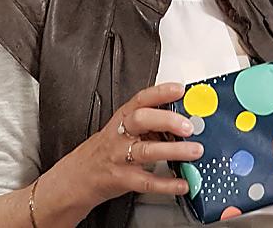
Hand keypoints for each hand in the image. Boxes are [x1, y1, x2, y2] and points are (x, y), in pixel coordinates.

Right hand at [45, 82, 201, 213]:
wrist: (77, 177)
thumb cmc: (106, 149)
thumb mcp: (123, 128)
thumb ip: (150, 122)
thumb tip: (185, 118)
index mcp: (122, 118)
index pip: (141, 99)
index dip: (160, 92)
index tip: (180, 90)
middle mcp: (120, 135)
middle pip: (142, 120)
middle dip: (167, 121)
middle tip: (189, 126)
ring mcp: (120, 157)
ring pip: (148, 151)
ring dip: (175, 151)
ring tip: (195, 151)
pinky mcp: (123, 179)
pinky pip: (147, 182)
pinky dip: (167, 184)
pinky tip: (182, 182)